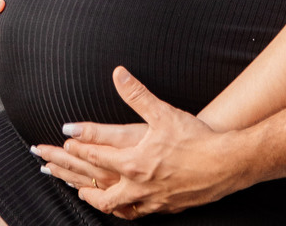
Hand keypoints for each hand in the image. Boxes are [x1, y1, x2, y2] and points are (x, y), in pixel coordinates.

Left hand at [34, 67, 241, 216]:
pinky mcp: (164, 207)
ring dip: (98, 200)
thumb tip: (118, 74)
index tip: (63, 145)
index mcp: (133, 161)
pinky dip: (125, 210)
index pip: (97, 156)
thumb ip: (137, 94)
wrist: (223, 165)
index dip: (79, 149)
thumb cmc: (194, 139)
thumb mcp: (163, 112)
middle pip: (99, 191)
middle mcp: (137, 185)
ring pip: (117, 207)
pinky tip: (125, 208)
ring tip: (85, 195)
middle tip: (62, 177)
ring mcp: (150, 200)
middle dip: (78, 181)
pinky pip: (137, 214)